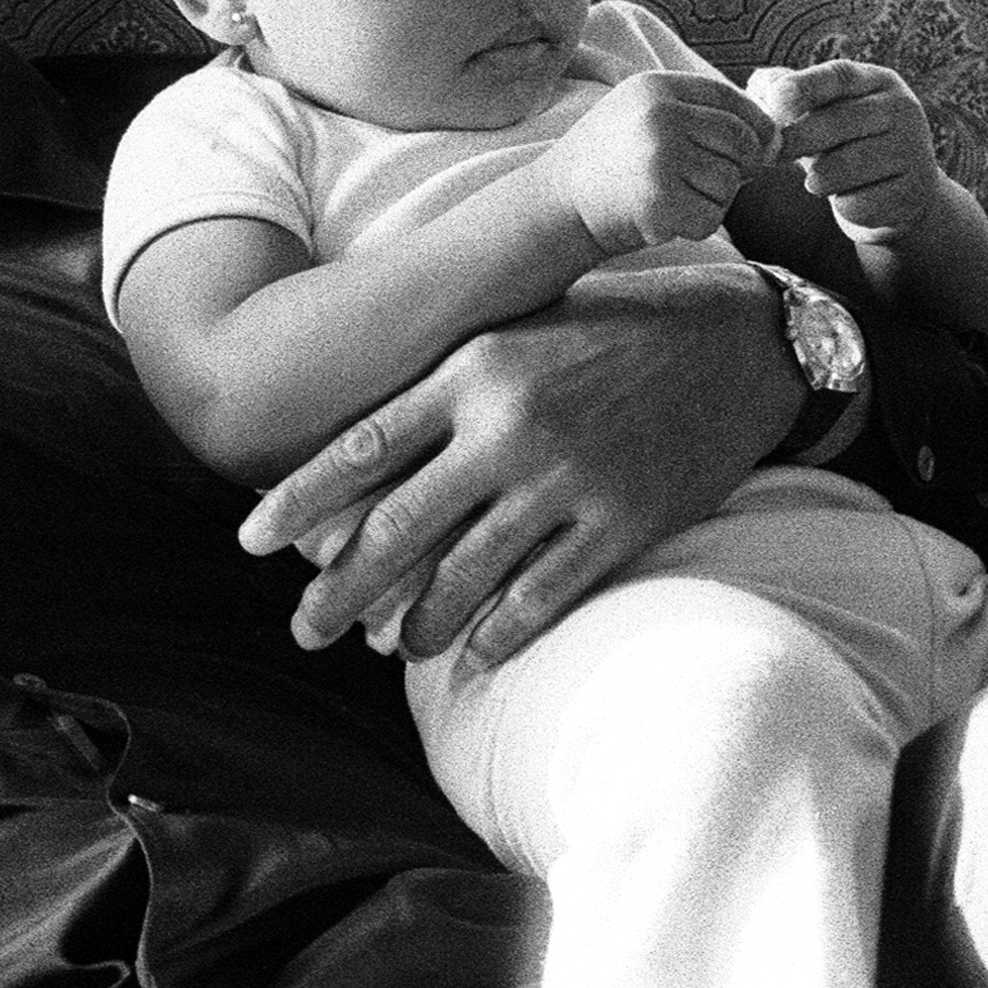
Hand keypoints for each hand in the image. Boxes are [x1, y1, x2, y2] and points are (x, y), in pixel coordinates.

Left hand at [239, 261, 796, 664]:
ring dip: (415, 624)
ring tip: (389, 647)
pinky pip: (541, 597)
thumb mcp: (516, 330)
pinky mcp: (623, 522)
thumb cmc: (612, 329)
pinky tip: (470, 658)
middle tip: (302, 631)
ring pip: (465, 576)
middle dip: (338, 590)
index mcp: (473, 369)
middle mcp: (510, 426)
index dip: (298, 502)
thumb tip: (364, 459)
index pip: (360, 447)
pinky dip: (497, 635)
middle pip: (398, 528)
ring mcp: (567, 479)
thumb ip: (445, 387)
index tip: (249, 542)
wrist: (738, 341)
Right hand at [543, 72, 773, 257]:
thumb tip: (774, 137)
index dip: (757, 126)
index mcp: (657, 87)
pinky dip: (696, 226)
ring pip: (729, 182)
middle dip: (739, 168)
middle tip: (709, 182)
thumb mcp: (642, 115)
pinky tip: (664, 218)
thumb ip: (697, 114)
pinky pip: (711, 217)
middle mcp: (660, 116)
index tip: (761, 149)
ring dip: (712, 199)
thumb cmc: (607, 164)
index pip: (731, 99)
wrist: (554, 204)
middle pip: (742, 142)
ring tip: (672, 197)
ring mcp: (659, 157)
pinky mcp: (659, 201)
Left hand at [746, 61, 949, 246]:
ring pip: (846, 166)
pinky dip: (845, 206)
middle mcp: (902, 108)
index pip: (839, 75)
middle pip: (838, 120)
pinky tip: (853, 199)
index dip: (804, 86)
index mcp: (876, 81)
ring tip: (819, 180)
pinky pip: (860, 203)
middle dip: (796, 139)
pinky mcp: (914, 191)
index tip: (775, 101)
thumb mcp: (824, 115)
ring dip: (819, 179)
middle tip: (774, 155)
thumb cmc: (848, 145)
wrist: (903, 195)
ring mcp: (913, 149)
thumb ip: (790, 97)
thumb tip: (757, 84)